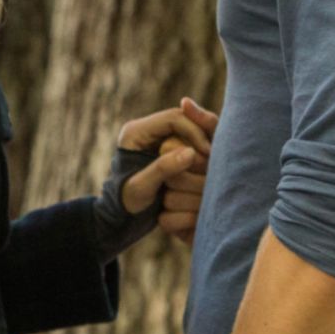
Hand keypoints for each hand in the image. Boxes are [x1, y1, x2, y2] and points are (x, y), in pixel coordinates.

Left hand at [119, 98, 217, 228]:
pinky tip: (207, 170)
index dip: (194, 132)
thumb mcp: (140, 188)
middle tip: (214, 159)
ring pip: (189, 132)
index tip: (208, 153)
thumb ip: (163, 169)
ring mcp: (158, 139)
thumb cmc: (125, 203)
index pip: (174, 118)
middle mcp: (148, 130)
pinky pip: (190, 144)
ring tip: (211, 166)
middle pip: (184, 122)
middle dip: (200, 139)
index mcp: (137, 132)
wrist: (120, 215)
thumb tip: (191, 153)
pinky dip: (200, 156)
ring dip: (202, 148)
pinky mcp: (167, 149)